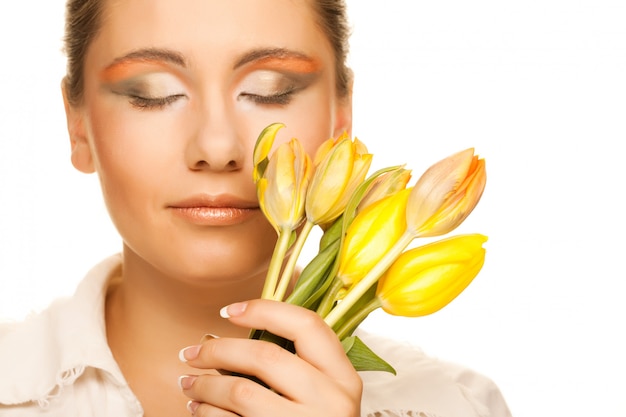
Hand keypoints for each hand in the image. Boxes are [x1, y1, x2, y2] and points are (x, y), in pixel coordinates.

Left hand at [178, 299, 362, 415]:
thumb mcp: (324, 393)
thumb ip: (298, 363)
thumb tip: (235, 330)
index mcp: (343, 378)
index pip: (307, 326)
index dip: (265, 310)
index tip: (229, 311)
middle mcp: (331, 401)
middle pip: (265, 356)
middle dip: (219, 350)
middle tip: (193, 352)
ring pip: (241, 391)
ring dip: (205, 384)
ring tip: (189, 383)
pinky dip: (208, 412)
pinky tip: (199, 408)